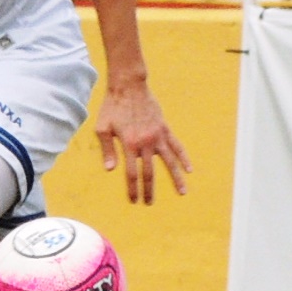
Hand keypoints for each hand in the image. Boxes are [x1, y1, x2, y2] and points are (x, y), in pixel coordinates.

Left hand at [95, 81, 191, 204]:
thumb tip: (110, 170)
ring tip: (182, 192)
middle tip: (150, 203)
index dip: (133, 188)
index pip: (131, 173)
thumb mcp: (102, 128)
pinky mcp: (165, 129)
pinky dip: (183, 158)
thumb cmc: (112, 107)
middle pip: (150, 172)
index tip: (134, 200)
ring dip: (176, 178)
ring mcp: (158, 136)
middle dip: (150, 190)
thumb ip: (107, 149)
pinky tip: (189, 169)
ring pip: (169, 162)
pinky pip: (177, 146)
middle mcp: (145, 143)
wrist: (128, 87)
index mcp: (129, 145)